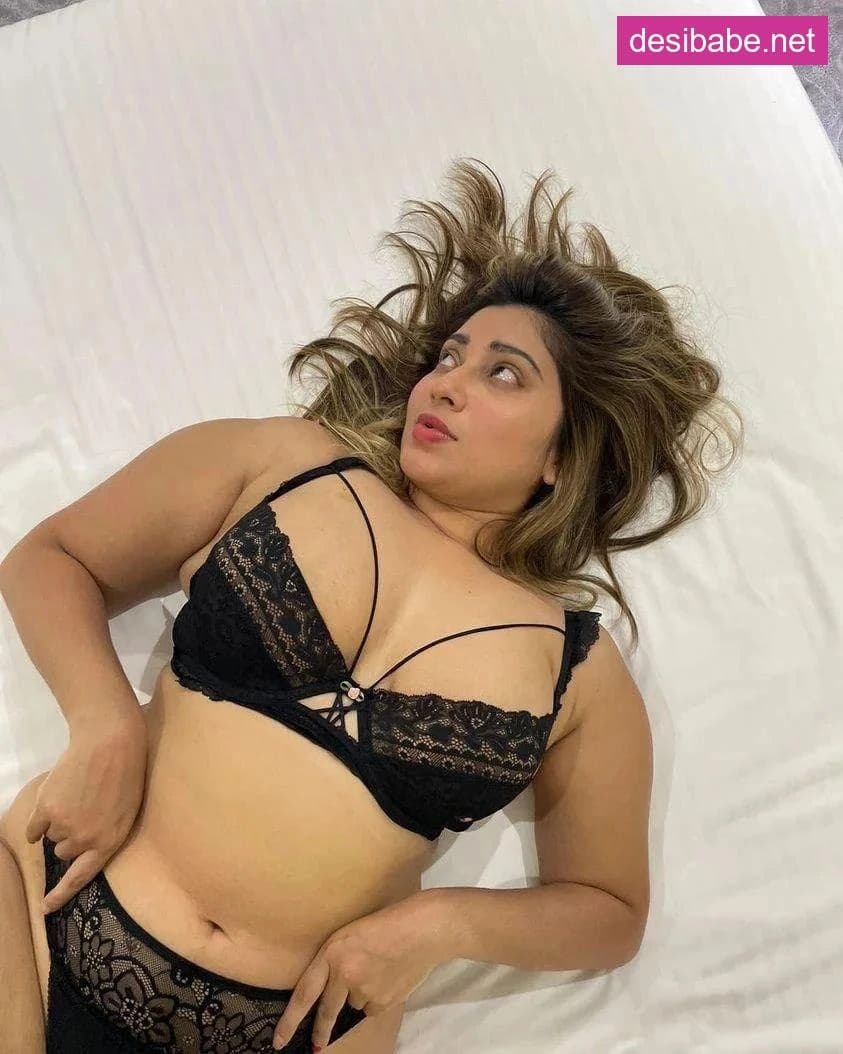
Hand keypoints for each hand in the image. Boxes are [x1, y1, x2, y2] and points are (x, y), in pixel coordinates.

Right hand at [25, 707, 147, 913]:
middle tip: (84, 811)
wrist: (110, 742)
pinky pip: (33, 828)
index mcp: (109, 842)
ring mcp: (63, 824)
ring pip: (51, 836)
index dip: (61, 895)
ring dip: (59, 823)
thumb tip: (79, 849)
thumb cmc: (127, 774)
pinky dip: (38, 820)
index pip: (81, 878)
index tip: (45, 908)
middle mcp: (84, 839)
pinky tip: (53, 801)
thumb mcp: (126, 812)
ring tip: (77, 797)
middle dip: (71, 838)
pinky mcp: (46, 808)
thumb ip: (104, 835)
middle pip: (64, 852)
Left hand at [271, 891, 445, 1051]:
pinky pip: (373, 1008)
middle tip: (316, 1043)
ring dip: (360, 996)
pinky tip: (390, 978)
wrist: (423, 928)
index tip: (278, 1040)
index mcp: (332, 952)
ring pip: (354, 1005)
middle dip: (320, 1030)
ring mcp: (364, 990)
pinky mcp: (383, 1002)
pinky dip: (378, 998)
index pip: (304, 993)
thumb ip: (338, 962)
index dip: (290, 1020)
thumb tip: (334, 993)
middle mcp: (344, 974)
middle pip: (326, 1011)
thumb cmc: (387, 924)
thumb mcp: (352, 934)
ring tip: (379, 970)